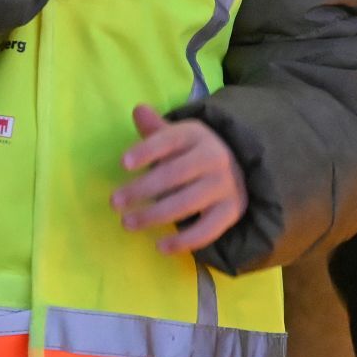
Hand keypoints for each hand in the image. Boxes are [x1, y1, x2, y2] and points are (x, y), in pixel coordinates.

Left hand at [111, 104, 247, 254]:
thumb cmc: (195, 151)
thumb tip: (138, 110)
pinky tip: (160, 247)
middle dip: (141, 189)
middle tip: (114, 202)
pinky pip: (207, 230)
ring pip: (186, 203)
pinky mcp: (232, 211)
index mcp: (195, 135)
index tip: (123, 164)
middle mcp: (213, 158)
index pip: (168, 141)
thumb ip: (156, 129)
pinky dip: (184, 241)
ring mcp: (224, 186)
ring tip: (127, 223)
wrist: (241, 166)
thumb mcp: (178, 135)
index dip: (146, 151)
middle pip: (172, 174)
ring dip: (154, 216)